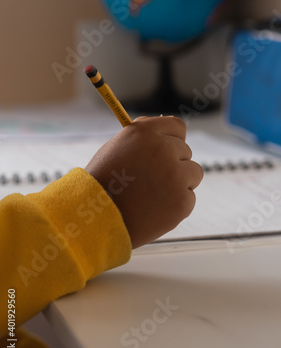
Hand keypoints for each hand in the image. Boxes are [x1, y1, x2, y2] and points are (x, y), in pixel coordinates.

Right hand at [85, 116, 202, 248]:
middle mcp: (163, 149)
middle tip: (153, 181)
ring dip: (180, 182)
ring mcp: (175, 175)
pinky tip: (155, 209)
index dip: (173, 139)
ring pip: (194, 173)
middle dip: (174, 164)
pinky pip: (189, 197)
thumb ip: (143, 138)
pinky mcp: (183, 201)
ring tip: (155, 195)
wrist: (97, 220)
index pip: (177, 127)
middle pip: (186, 151)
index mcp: (145, 133)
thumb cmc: (103, 184)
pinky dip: (176, 204)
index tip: (170, 150)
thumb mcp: (116, 148)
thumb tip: (164, 130)